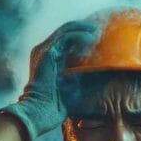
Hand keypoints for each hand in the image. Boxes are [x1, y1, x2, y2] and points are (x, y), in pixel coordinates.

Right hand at [0, 20, 98, 140]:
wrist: (39, 112)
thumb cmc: (55, 106)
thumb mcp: (72, 86)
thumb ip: (82, 76)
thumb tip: (102, 72)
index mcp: (47, 58)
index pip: (65, 38)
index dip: (81, 34)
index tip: (97, 36)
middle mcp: (42, 50)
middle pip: (65, 30)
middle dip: (84, 27)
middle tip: (101, 29)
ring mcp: (43, 50)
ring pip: (66, 29)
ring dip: (84, 28)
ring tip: (98, 31)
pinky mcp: (48, 52)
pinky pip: (67, 36)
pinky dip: (80, 35)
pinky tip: (92, 38)